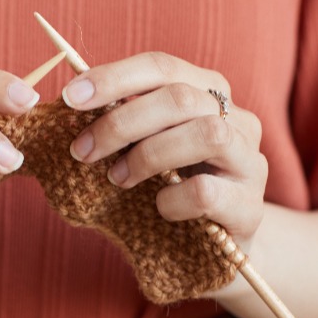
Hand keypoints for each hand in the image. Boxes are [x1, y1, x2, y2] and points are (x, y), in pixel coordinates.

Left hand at [60, 52, 266, 247]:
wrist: (211, 251)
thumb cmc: (168, 190)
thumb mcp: (143, 148)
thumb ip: (119, 123)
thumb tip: (66, 103)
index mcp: (207, 92)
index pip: (161, 66)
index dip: (114, 77)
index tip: (70, 98)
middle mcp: (237, 119)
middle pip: (181, 98)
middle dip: (121, 122)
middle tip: (82, 150)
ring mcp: (250, 162)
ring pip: (206, 134)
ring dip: (148, 155)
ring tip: (118, 178)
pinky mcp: (251, 206)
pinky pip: (207, 192)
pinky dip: (172, 198)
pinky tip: (159, 207)